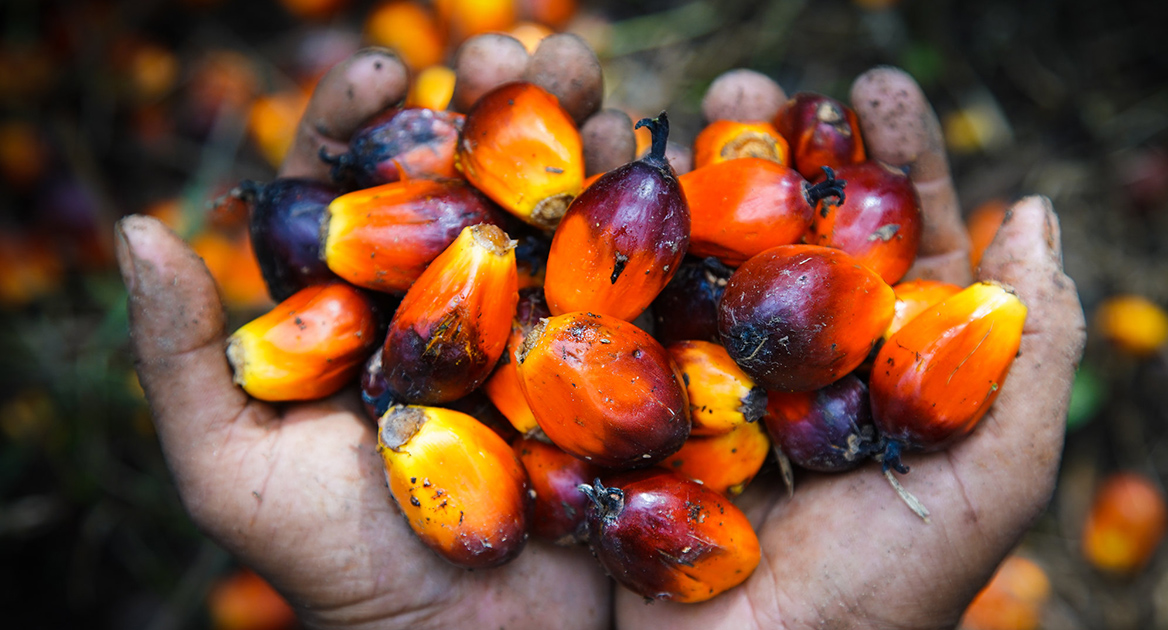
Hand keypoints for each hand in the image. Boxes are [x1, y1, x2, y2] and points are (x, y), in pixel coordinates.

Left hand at [117, 49, 610, 629]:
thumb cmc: (338, 569)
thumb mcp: (231, 470)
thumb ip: (186, 354)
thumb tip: (139, 225)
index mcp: (353, 306)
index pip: (351, 185)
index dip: (366, 118)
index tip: (392, 70)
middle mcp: (442, 301)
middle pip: (462, 176)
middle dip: (488, 101)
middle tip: (515, 49)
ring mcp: (526, 324)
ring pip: (543, 204)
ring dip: (566, 129)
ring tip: (587, 74)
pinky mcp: (598, 359)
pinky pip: (614, 273)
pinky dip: (630, 208)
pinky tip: (640, 152)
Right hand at [615, 68, 1084, 628]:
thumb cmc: (886, 592)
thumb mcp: (993, 475)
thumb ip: (1029, 352)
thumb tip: (1039, 216)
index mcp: (892, 362)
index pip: (901, 236)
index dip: (894, 157)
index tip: (872, 85)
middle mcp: (807, 359)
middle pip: (797, 228)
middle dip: (782, 146)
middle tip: (755, 85)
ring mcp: (722, 377)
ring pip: (716, 255)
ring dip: (702, 177)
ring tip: (690, 113)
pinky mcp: (649, 404)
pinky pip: (639, 314)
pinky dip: (628, 250)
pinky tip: (617, 190)